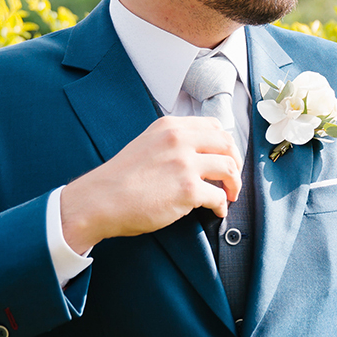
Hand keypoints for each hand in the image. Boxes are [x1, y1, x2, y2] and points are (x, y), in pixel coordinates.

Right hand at [58, 116, 239, 250]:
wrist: (100, 200)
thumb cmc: (120, 179)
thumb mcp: (146, 144)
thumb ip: (170, 143)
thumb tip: (197, 153)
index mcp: (170, 127)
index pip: (213, 126)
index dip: (225, 144)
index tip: (226, 157)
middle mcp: (179, 140)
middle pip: (227, 144)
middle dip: (235, 163)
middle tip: (233, 179)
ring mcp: (185, 164)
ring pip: (228, 168)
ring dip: (234, 184)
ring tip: (230, 195)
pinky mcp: (188, 190)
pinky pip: (219, 196)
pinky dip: (222, 205)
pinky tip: (217, 211)